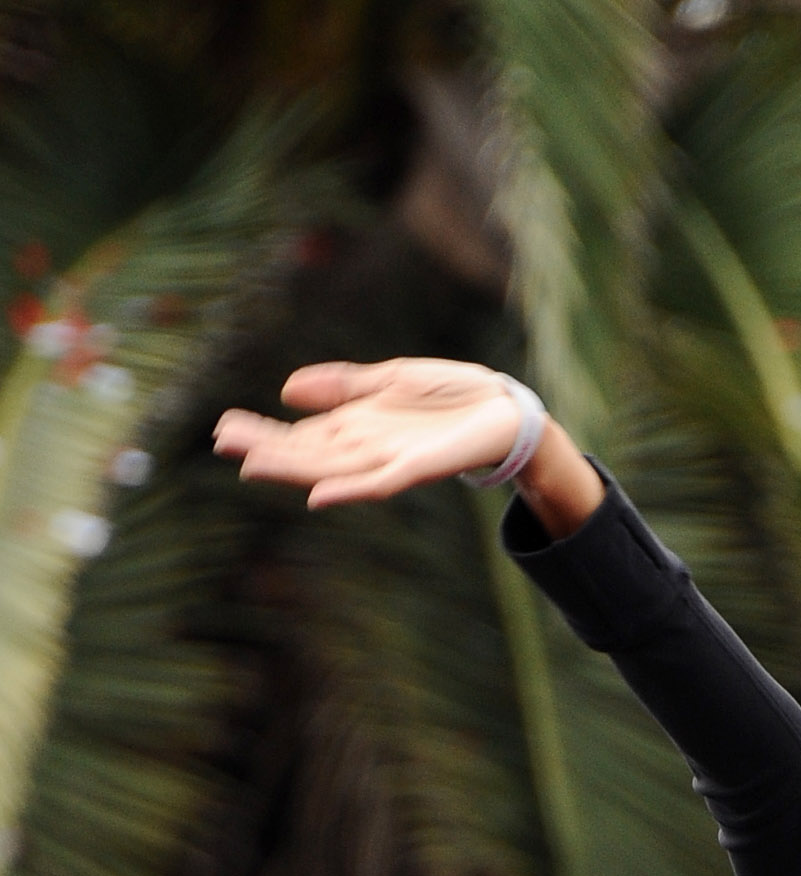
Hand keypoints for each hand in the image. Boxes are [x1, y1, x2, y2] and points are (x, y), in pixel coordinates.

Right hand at [214, 359, 603, 536]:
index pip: (300, 433)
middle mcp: (367, 447)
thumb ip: (343, 386)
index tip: (224, 427)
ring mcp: (389, 460)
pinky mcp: (417, 469)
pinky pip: (377, 485)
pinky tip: (318, 495)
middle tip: (221, 442)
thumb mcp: (389, 380)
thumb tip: (288, 389)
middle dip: (265, 449)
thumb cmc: (450, 395)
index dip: (263, 432)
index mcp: (357, 426)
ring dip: (291, 470)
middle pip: (306, 453)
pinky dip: (348, 491)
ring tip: (251, 465)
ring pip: (330, 470)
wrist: (503, 409)